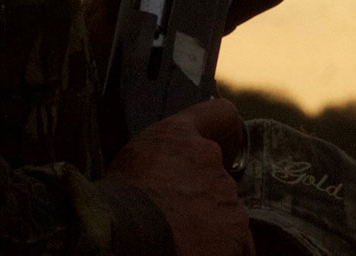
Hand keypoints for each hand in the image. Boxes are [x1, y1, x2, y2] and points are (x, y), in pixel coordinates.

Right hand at [103, 98, 252, 255]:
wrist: (127, 235)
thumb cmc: (117, 203)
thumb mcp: (129, 163)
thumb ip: (158, 158)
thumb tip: (162, 174)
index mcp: (180, 135)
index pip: (222, 114)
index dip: (224, 131)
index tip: (219, 148)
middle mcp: (211, 159)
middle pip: (218, 173)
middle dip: (202, 191)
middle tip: (176, 211)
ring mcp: (227, 197)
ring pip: (225, 209)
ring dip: (209, 222)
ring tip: (182, 238)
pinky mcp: (237, 234)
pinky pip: (237, 243)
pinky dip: (222, 249)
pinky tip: (195, 252)